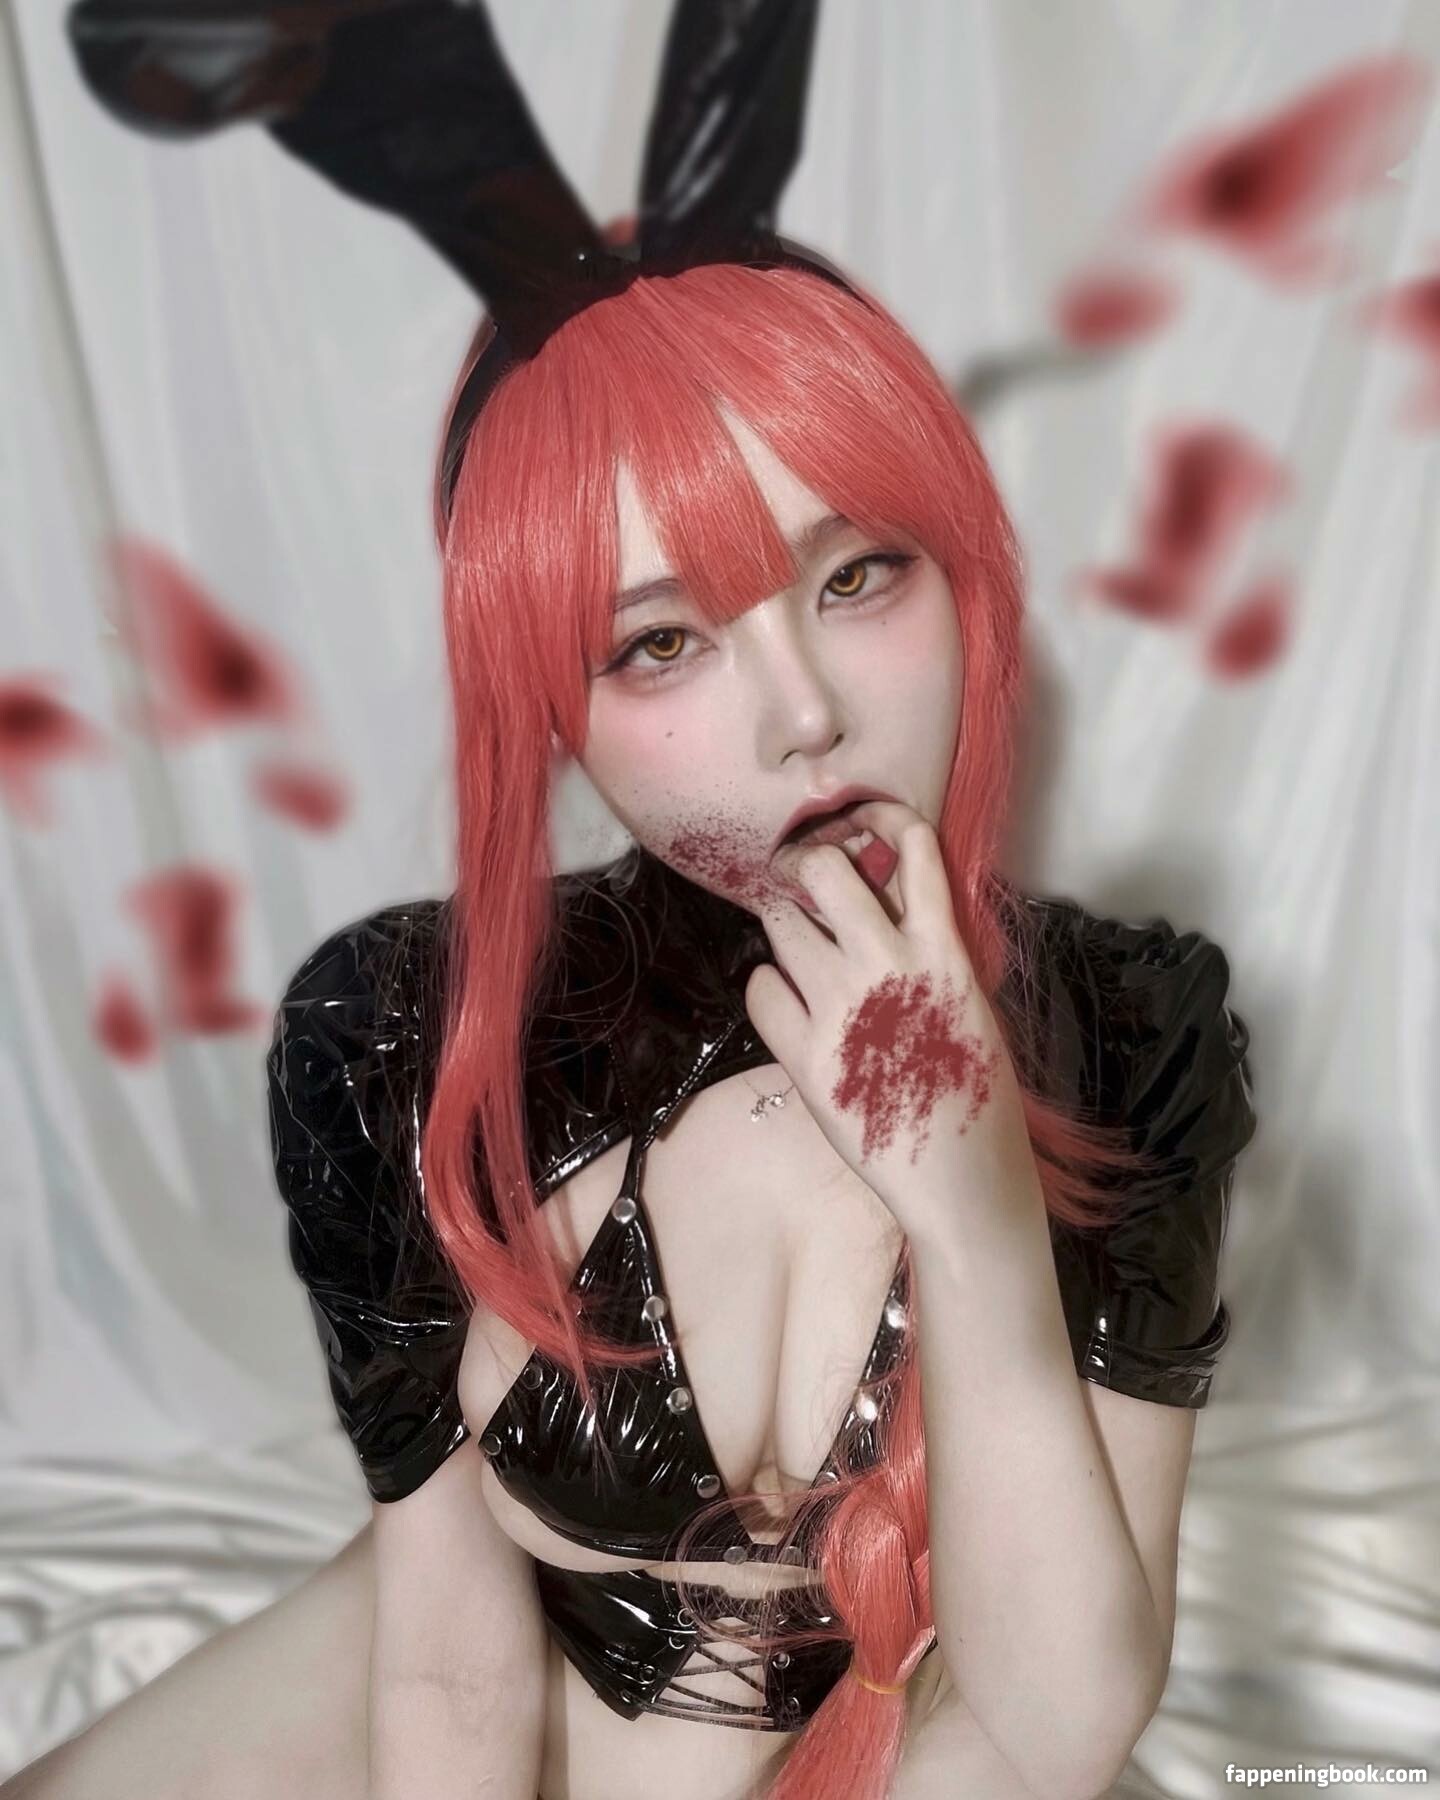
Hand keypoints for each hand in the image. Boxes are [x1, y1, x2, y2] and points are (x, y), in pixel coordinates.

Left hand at [743, 801, 1038, 1230]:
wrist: (962, 1178)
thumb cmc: (974, 1092)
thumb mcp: (967, 1001)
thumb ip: (927, 948)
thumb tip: (884, 899)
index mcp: (944, 948)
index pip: (912, 844)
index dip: (876, 817)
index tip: (856, 824)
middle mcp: (889, 965)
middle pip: (820, 871)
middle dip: (802, 866)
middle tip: (798, 881)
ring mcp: (843, 1008)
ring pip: (782, 925)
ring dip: (784, 927)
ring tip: (799, 950)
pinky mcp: (806, 1054)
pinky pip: (760, 989)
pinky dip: (767, 987)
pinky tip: (786, 1000)